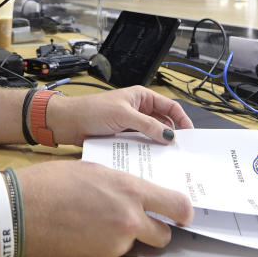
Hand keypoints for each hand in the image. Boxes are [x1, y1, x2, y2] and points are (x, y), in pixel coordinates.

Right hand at [18, 160, 192, 256]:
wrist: (21, 209)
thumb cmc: (52, 183)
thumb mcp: (94, 170)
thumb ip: (121, 185)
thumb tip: (135, 194)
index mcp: (129, 190)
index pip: (176, 205)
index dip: (183, 212)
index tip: (182, 214)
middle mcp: (129, 219)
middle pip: (163, 234)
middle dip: (156, 229)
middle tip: (140, 222)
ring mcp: (115, 244)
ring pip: (134, 245)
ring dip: (124, 237)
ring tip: (94, 222)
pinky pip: (111, 254)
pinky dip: (102, 246)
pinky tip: (81, 233)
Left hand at [46, 85, 192, 145]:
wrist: (68, 123)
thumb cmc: (91, 110)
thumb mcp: (123, 115)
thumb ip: (148, 125)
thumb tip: (169, 135)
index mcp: (141, 97)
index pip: (170, 107)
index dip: (182, 119)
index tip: (189, 134)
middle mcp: (138, 109)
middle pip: (163, 122)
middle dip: (171, 135)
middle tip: (180, 151)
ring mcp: (131, 124)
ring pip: (152, 135)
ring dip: (158, 144)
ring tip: (167, 157)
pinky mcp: (123, 137)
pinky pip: (141, 144)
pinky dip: (146, 150)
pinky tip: (150, 159)